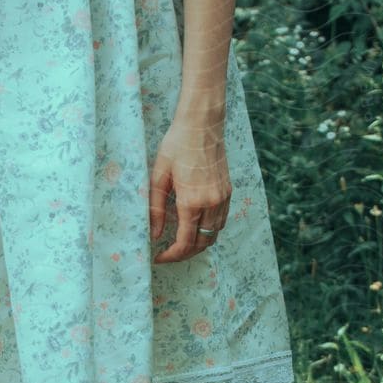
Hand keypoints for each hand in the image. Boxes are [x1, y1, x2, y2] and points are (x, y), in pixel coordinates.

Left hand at [148, 111, 230, 263]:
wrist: (202, 124)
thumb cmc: (176, 145)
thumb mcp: (159, 176)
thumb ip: (156, 209)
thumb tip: (154, 235)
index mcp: (192, 201)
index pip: (184, 243)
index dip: (171, 256)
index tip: (158, 258)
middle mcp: (211, 203)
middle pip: (201, 244)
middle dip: (184, 254)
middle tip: (167, 254)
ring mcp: (222, 198)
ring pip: (214, 235)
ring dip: (198, 244)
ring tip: (180, 243)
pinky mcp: (228, 191)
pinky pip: (221, 221)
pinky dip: (209, 231)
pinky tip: (195, 227)